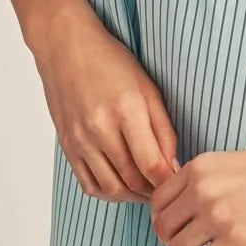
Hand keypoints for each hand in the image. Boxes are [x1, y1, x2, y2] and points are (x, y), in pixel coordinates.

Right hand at [32, 10, 178, 202]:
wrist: (66, 49)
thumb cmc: (111, 62)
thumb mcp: (148, 87)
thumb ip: (163, 128)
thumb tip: (173, 166)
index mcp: (127, 109)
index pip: (152, 163)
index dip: (169, 181)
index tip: (179, 183)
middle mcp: (100, 128)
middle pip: (132, 179)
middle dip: (154, 191)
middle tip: (168, 190)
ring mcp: (80, 140)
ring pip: (111, 188)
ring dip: (133, 196)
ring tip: (147, 190)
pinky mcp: (67, 146)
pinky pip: (89, 185)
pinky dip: (109, 193)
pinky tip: (122, 186)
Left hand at [149, 138, 245, 245]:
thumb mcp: (232, 163)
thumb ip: (204, 181)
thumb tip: (181, 208)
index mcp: (200, 167)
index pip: (158, 198)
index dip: (164, 215)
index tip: (176, 223)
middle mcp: (202, 190)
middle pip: (162, 226)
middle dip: (172, 239)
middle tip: (188, 243)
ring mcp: (217, 216)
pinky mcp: (235, 240)